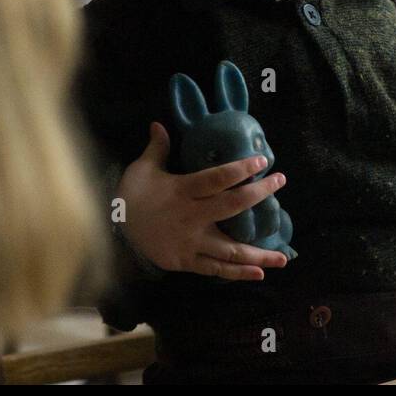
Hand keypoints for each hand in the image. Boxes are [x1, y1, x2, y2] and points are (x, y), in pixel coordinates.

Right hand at [116, 122, 289, 279]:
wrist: (111, 231)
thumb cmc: (132, 197)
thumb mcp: (142, 169)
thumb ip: (156, 148)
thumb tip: (159, 123)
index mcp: (182, 191)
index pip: (217, 179)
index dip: (241, 169)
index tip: (263, 161)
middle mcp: (191, 217)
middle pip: (232, 207)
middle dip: (259, 194)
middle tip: (280, 183)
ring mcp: (190, 242)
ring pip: (229, 249)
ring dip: (258, 253)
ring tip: (283, 256)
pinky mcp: (186, 261)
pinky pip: (215, 269)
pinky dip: (238, 272)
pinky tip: (259, 273)